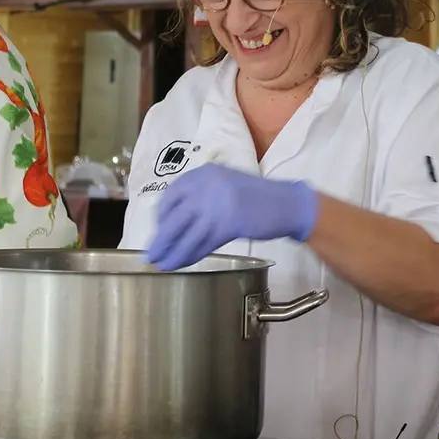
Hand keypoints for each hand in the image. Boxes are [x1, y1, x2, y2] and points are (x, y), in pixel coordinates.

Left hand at [146, 162, 320, 270]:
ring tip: (163, 264)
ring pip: (186, 234)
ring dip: (173, 252)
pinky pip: (202, 244)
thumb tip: (173, 223)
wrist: (286, 204)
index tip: (159, 230)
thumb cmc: (256, 198)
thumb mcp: (224, 186)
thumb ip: (201, 197)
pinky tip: (183, 262)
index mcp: (204, 173)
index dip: (161, 216)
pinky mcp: (228, 223)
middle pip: (175, 217)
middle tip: (152, 254)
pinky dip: (189, 255)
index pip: (172, 195)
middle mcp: (207, 186)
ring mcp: (218, 204)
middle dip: (161, 239)